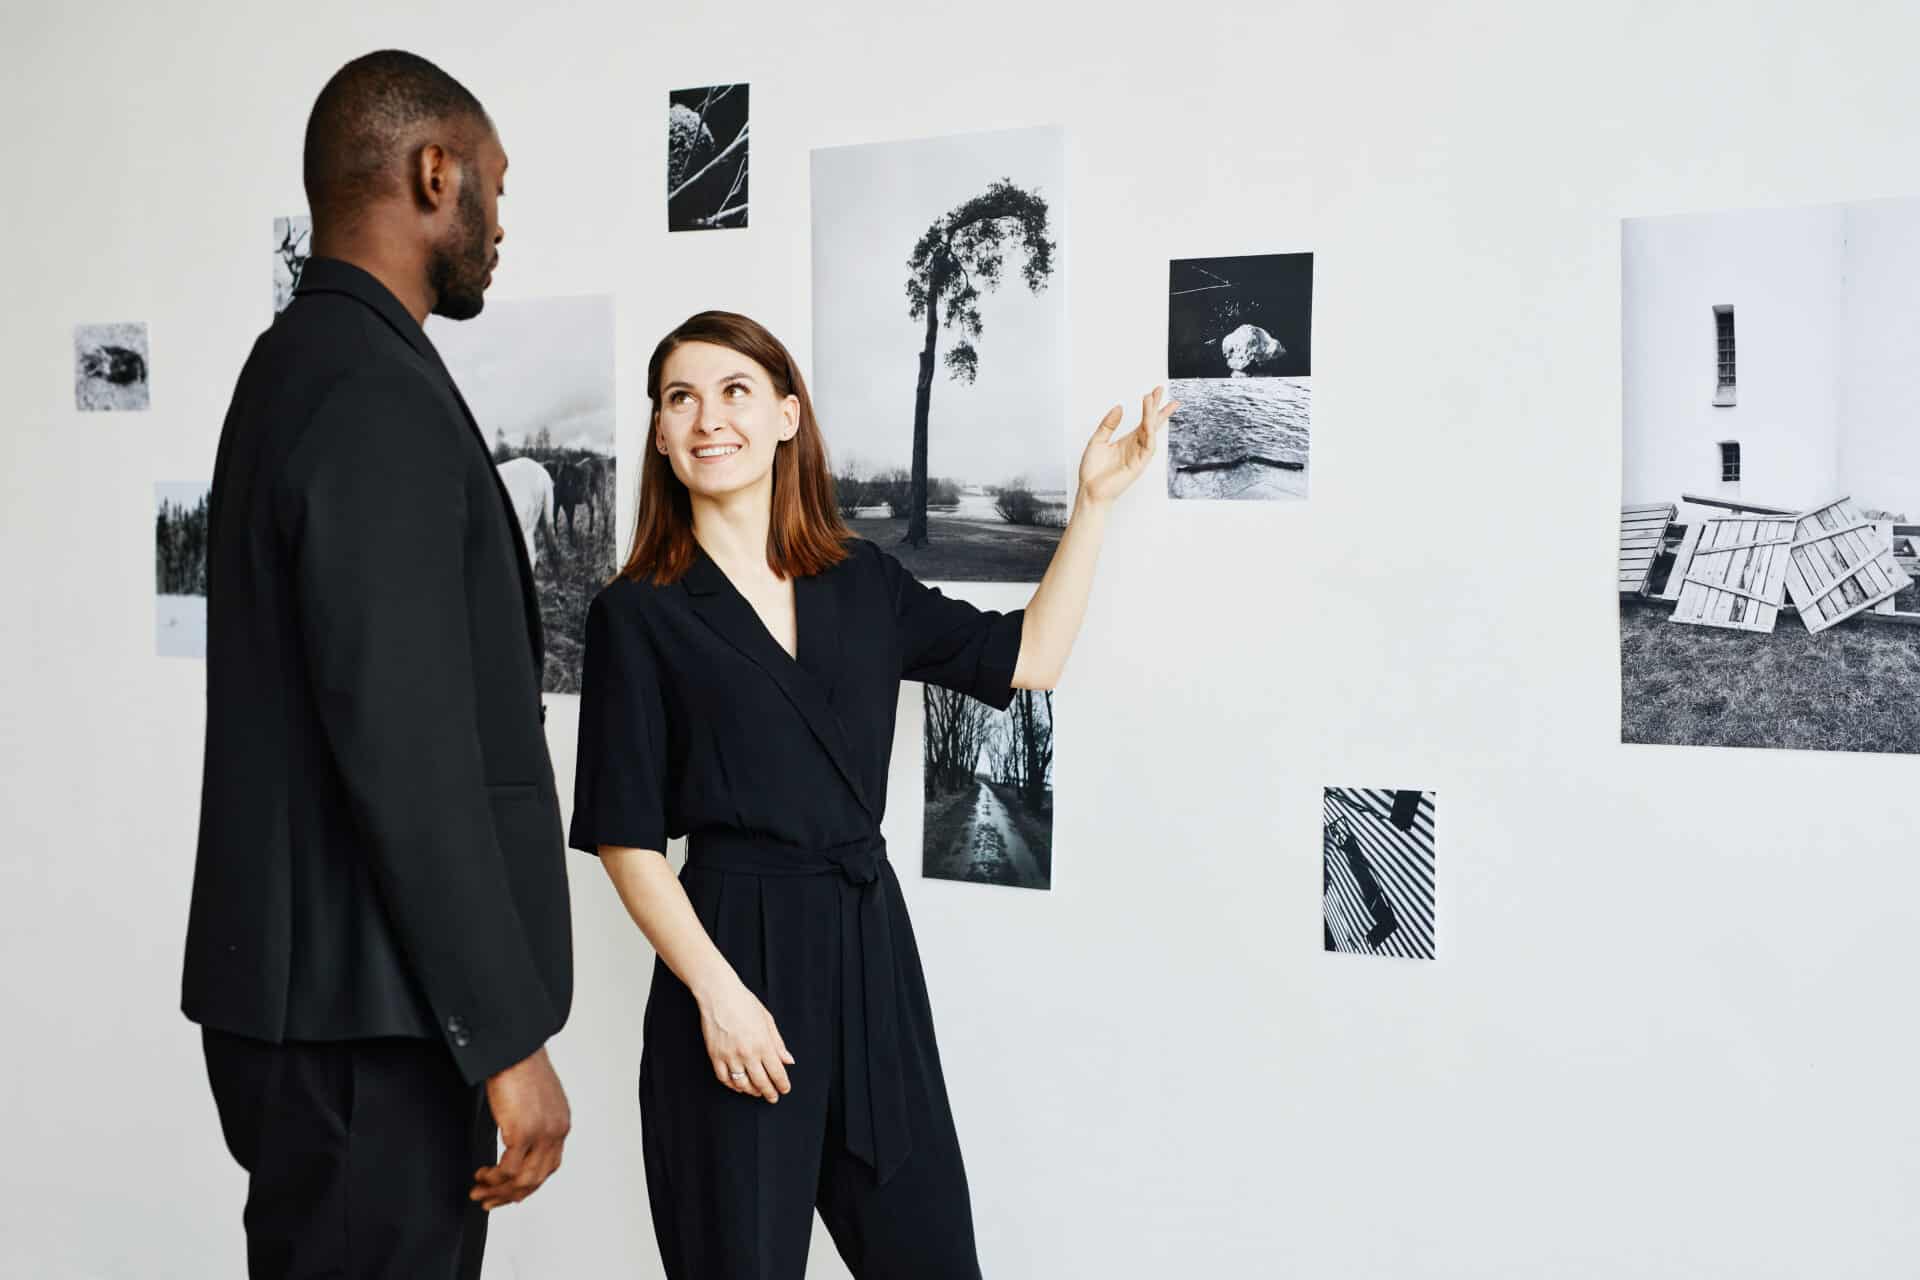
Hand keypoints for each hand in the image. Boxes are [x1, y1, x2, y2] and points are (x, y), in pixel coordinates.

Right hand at [471, 1046, 570, 1210]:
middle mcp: (557, 1131)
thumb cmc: (518, 1067)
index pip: (549, 1166)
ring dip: (498, 1191)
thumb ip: (531, 1120)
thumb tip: (514, 1140)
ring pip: (523, 1180)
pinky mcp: (524, 1132)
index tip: (508, 1193)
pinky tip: (481, 1174)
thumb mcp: (533, 1099)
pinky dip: (493, 1178)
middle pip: (537, 1179)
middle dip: (510, 1195)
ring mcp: (543, 1133)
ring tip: (479, 1191)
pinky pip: (508, 1170)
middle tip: (488, 1200)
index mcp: (561, 1123)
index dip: (528, 1184)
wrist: (513, 1048)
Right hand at [699, 979, 793, 1103]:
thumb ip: (778, 1043)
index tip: (784, 1089)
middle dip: (769, 1093)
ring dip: (752, 1091)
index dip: (782, 1084)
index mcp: (763, 1044)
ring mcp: (730, 1056)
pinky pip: (725, 1078)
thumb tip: (788, 1060)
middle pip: (761, 1082)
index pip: (776, 1072)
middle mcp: (747, 1053)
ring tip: (757, 1092)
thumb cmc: (745, 1003)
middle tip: (773, 1097)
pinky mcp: (715, 1056)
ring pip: (743, 1084)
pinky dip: (733, 1085)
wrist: (719, 995)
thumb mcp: (767, 1020)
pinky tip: (739, 1086)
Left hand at [1076, 386, 1178, 506]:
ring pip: (1150, 431)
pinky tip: (1148, 421)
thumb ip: (1109, 424)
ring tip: (1151, 398)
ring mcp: (1139, 455)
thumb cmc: (1092, 471)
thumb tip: (1120, 407)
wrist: (1089, 490)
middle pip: (1152, 423)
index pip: (1144, 421)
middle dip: (1158, 406)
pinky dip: (1150, 432)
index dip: (1150, 407)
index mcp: (1128, 440)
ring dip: (1152, 415)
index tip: (1155, 392)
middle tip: (1161, 389)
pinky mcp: (1139, 464)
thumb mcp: (1098, 440)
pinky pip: (1148, 445)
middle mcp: (1136, 446)